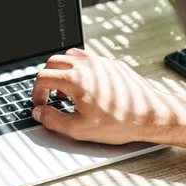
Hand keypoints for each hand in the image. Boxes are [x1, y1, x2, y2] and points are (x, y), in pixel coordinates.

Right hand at [32, 48, 160, 144]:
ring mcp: (101, 62)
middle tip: (49, 96)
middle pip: (53, 62)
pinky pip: (89, 59)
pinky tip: (86, 87)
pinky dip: (79, 69)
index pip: (43, 77)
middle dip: (46, 79)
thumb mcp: (79, 129)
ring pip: (70, 56)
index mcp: (76, 80)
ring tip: (66, 91)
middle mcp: (87, 66)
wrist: (149, 116)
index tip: (40, 104)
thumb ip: (53, 120)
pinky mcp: (112, 64)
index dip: (36, 93)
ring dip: (62, 71)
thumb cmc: (120, 123)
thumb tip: (40, 113)